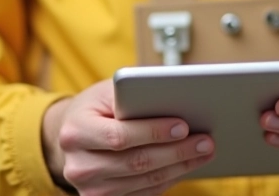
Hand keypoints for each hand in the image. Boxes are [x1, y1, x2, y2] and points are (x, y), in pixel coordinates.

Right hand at [42, 80, 214, 194]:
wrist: (73, 135)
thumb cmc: (96, 108)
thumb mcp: (106, 93)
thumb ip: (131, 96)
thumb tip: (173, 99)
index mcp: (75, 133)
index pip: (119, 137)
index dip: (153, 133)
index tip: (182, 126)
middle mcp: (78, 166)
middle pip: (136, 163)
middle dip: (176, 152)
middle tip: (205, 141)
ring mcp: (90, 189)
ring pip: (144, 181)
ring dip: (179, 167)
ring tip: (203, 152)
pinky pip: (144, 193)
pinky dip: (169, 178)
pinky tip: (186, 165)